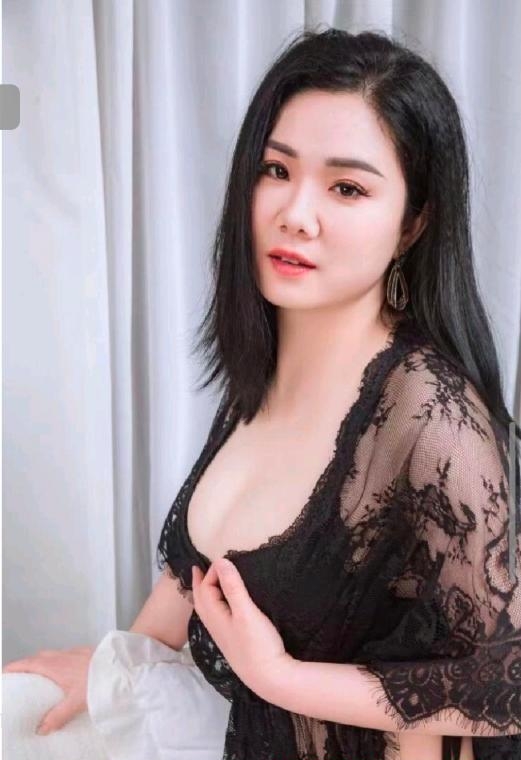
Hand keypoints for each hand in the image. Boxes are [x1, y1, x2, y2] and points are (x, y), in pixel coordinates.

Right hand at [2, 645, 93, 733]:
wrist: (123, 665)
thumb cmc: (99, 680)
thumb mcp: (76, 702)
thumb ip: (57, 715)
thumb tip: (41, 728)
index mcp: (56, 665)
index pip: (30, 663)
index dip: (16, 666)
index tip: (5, 671)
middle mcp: (64, 655)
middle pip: (40, 656)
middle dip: (29, 664)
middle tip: (22, 676)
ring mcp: (76, 652)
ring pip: (55, 654)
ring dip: (45, 662)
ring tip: (43, 676)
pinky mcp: (88, 652)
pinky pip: (67, 655)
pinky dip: (60, 661)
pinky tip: (68, 672)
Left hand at [192, 557, 293, 699]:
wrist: (268, 678)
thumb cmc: (257, 644)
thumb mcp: (246, 611)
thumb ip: (233, 586)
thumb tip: (221, 561)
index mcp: (214, 616)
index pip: (204, 588)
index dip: (211, 571)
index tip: (223, 558)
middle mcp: (214, 626)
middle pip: (200, 600)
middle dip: (199, 583)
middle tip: (198, 568)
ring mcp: (222, 635)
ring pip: (206, 610)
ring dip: (204, 594)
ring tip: (207, 584)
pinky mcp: (231, 641)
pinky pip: (214, 617)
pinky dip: (213, 604)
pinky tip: (222, 607)